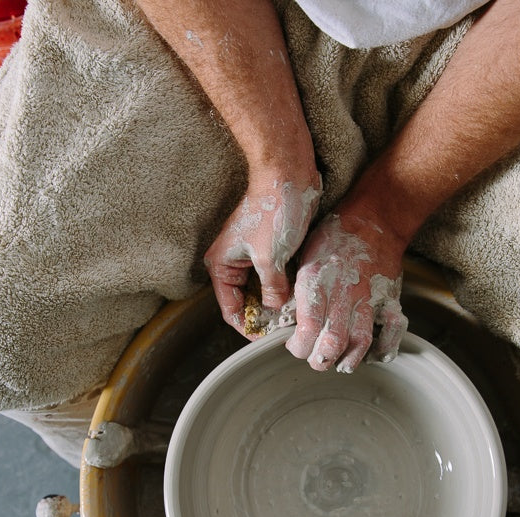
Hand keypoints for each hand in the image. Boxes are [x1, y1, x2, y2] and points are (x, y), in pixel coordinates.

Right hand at [205, 173, 321, 336]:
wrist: (288, 175)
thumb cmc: (274, 210)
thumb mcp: (271, 258)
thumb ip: (272, 289)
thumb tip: (276, 310)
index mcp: (221, 264)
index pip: (231, 309)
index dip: (249, 327)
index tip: (266, 340)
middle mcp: (232, 261)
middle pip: (246, 301)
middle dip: (264, 316)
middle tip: (284, 329)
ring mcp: (251, 254)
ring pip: (262, 290)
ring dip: (276, 303)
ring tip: (293, 317)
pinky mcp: (269, 247)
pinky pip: (274, 276)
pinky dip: (284, 287)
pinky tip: (298, 298)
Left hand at [286, 213, 408, 372]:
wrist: (373, 220)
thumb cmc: (333, 238)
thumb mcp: (303, 259)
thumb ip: (297, 291)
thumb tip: (286, 320)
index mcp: (316, 281)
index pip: (307, 329)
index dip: (299, 347)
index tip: (295, 346)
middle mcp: (343, 292)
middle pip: (333, 342)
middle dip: (321, 360)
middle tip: (316, 360)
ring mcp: (369, 297)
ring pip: (361, 342)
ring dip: (348, 360)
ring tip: (339, 363)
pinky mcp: (390, 299)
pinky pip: (392, 332)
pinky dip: (384, 349)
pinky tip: (371, 354)